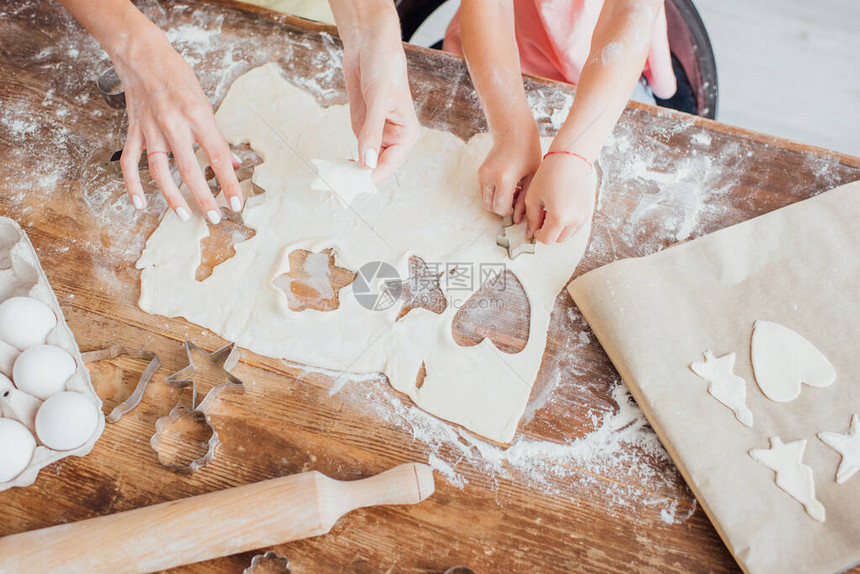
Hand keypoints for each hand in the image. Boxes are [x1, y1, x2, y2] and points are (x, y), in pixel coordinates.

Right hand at [114, 25, 242, 221]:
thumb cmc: (178, 76)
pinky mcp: (133, 130)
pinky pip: (130, 162)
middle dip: (204, 198)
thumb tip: (233, 164)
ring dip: (172, 196)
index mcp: (198, 116)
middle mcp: (174, 124)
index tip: (237, 204)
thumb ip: (217, 136)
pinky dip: (132, 185)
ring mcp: (151, 129)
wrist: (142, 54)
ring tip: (183, 215)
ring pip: (160, 171)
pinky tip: (141, 203)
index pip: (219, 157)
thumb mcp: (206, 102)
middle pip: (191, 170)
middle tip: (214, 218)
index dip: (229, 184)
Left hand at [339, 11, 418, 181]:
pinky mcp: (363, 126)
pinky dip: (347, 158)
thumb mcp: (377, 99)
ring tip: (334, 180)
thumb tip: (366, 161)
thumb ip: (372, 131)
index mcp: (406, 134)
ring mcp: (377, 133)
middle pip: (377, 166)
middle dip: (360, 176)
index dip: (372, 176)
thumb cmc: (383, 66)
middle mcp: (393, 137)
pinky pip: (356, 149)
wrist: (369, 44)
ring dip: (352, 170)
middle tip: (339, 186)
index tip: (354, 185)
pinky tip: (335, 166)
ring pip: (365, 161)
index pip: (390, 164)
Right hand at [478, 126, 541, 219]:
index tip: (518, 204)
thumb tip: (517, 220)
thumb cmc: (528, 153)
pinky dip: (494, 193)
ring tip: (512, 191)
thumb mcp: (531, 178)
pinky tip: (507, 184)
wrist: (514, 131)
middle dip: (502, 208)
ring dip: (497, 201)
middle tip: (515, 198)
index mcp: (504, 179)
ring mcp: (482, 174)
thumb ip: (524, 200)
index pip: (500, 208)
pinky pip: (484, 192)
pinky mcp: (479, 172)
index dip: (510, 211)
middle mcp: (489, 177)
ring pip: (485, 201)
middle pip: (491, 207)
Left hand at [524, 153, 594, 243]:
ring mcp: (584, 216)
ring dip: (559, 230)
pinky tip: (561, 210)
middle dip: (548, 233)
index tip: (534, 227)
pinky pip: (577, 226)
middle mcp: (574, 220)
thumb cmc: (549, 174)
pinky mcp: (589, 211)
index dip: (538, 235)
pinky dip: (568, 224)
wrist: (571, 159)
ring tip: (551, 213)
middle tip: (541, 219)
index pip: (546, 240)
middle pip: (558, 239)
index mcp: (558, 218)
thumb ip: (531, 218)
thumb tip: (530, 232)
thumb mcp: (533, 197)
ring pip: (569, 234)